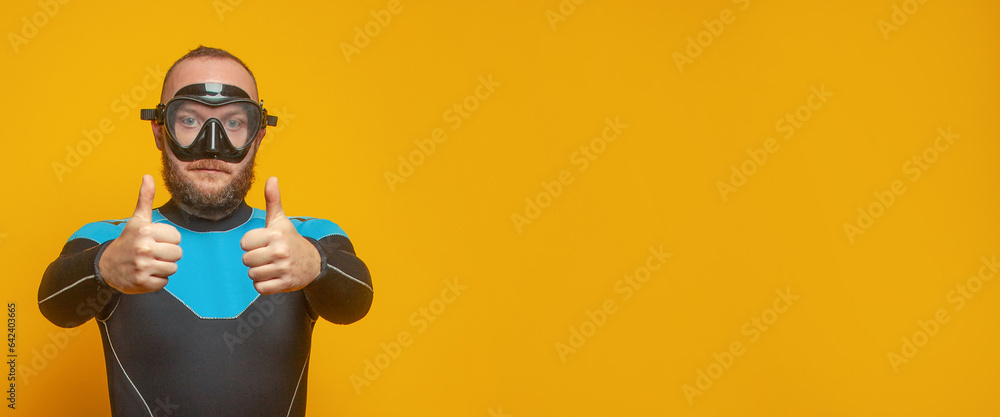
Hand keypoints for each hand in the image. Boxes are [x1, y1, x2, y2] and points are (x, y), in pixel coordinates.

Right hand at [98, 175, 182, 293]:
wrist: (106, 266)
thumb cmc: (127, 241)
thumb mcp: (137, 220)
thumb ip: (145, 199)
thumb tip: (148, 176)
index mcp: (145, 231)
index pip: (177, 237)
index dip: (168, 240)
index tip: (155, 241)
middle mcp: (144, 248)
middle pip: (178, 254)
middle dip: (168, 254)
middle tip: (153, 254)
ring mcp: (143, 266)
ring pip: (173, 268)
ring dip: (163, 268)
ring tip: (149, 263)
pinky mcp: (142, 283)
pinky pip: (164, 282)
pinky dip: (157, 280)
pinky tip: (145, 274)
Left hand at [241, 177, 320, 294]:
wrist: (313, 263)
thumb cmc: (290, 240)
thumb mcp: (281, 221)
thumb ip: (273, 200)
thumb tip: (272, 178)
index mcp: (276, 234)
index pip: (244, 243)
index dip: (251, 244)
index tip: (264, 243)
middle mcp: (280, 251)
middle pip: (246, 260)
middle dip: (254, 259)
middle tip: (268, 256)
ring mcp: (283, 268)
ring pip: (252, 274)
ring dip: (259, 272)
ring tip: (271, 266)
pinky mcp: (285, 284)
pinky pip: (260, 288)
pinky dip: (264, 285)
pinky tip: (273, 277)